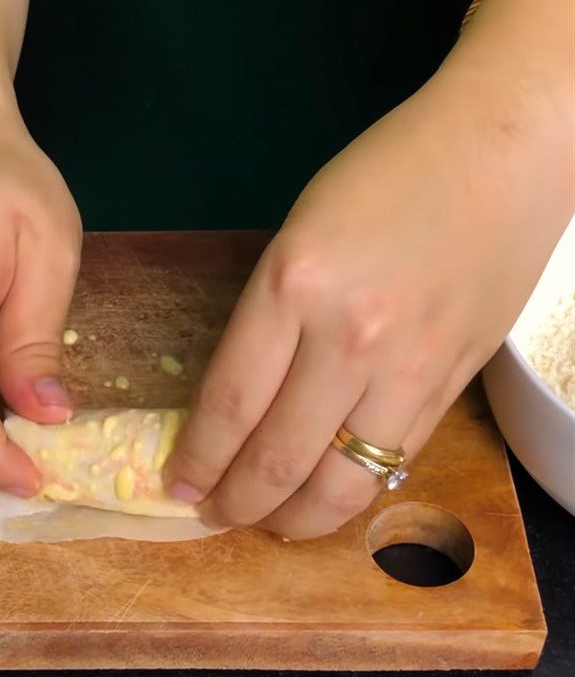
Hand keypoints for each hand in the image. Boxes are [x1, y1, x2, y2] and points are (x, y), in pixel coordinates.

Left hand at [166, 53, 572, 537]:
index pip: (230, 404)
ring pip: (342, 483)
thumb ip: (269, 322)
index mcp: (293, 286)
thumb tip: (241, 401)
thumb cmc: (384, 176)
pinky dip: (351, 492)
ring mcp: (409, 369)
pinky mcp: (454, 385)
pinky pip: (393, 462)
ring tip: (267, 523)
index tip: (178, 484)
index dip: (198, 457)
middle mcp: (348, 340)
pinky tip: (326, 497)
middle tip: (214, 513)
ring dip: (293, 518)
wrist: (499, 153)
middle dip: (236, 501)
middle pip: (278, 457)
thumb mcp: (296, 238)